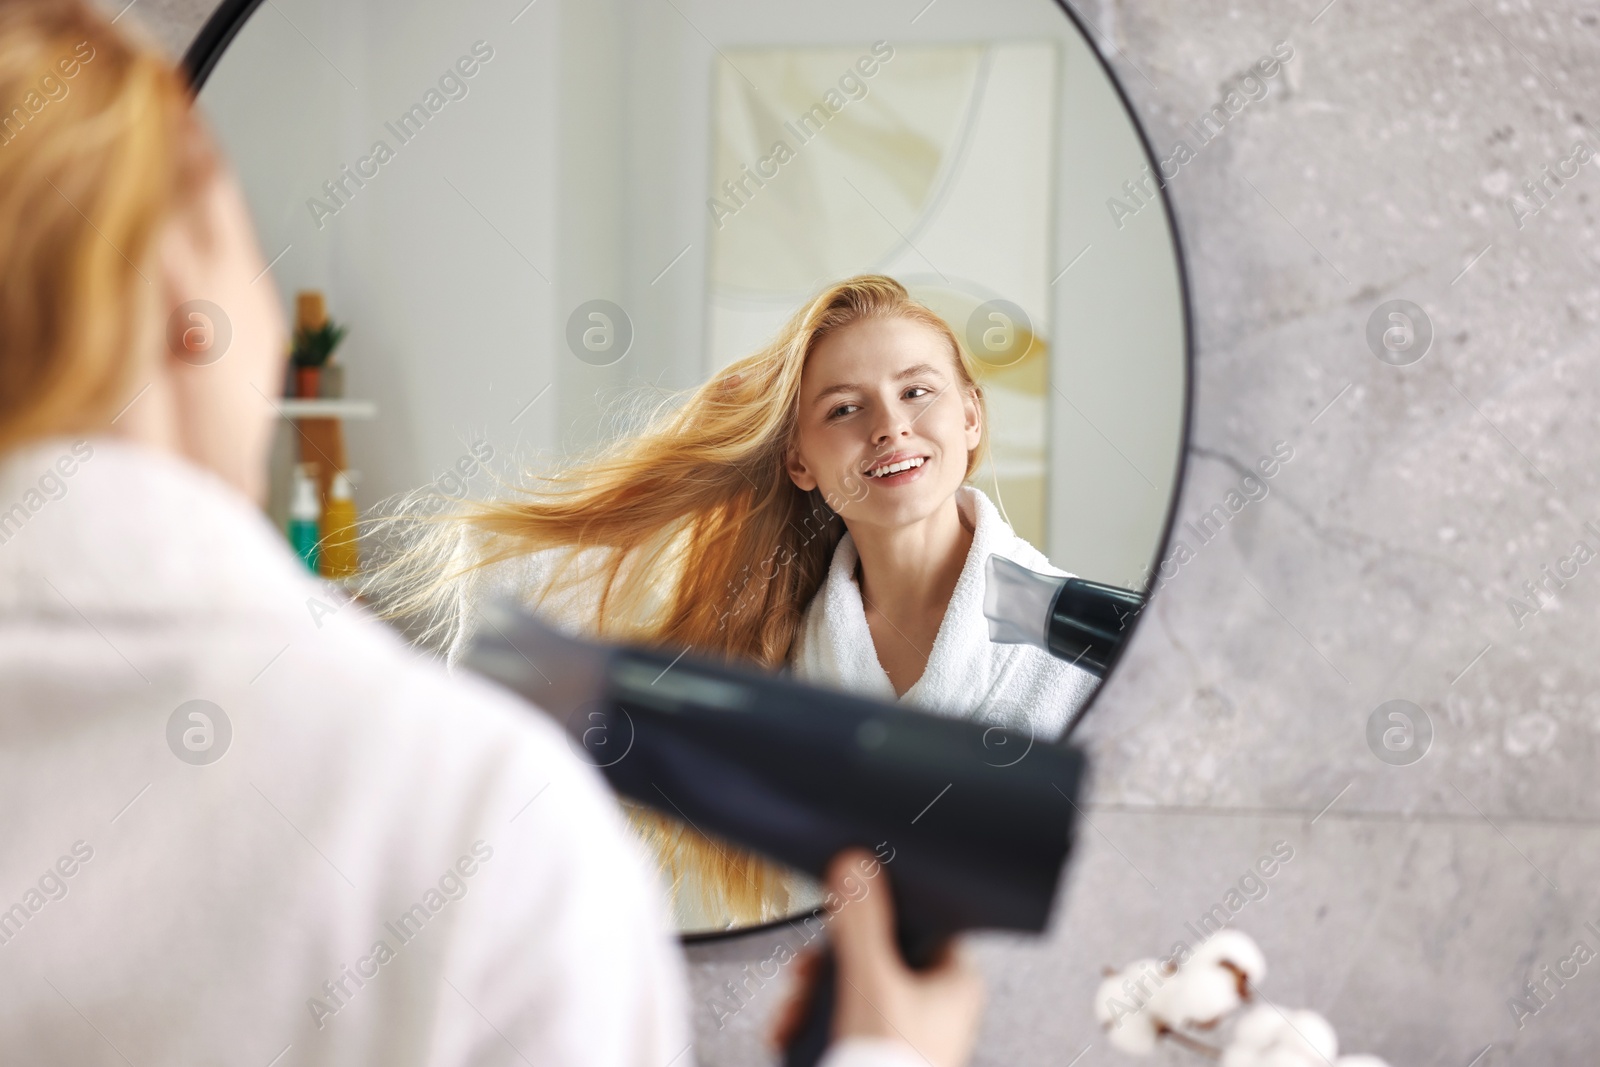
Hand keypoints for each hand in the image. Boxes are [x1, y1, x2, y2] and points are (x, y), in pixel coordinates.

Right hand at [774, 848, 984, 1066]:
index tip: (850, 908)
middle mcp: (939, 1007)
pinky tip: (796, 1029)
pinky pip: (848, 1021)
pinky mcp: (884, 1055)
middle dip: (830, 963)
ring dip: (816, 994)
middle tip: (807, 970)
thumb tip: (855, 867)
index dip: (882, 911)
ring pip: (857, 989)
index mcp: (956, 981)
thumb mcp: (871, 982)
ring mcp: (911, 1033)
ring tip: (795, 1008)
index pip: (922, 921)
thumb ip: (861, 921)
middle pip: (878, 955)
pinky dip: (817, 1022)